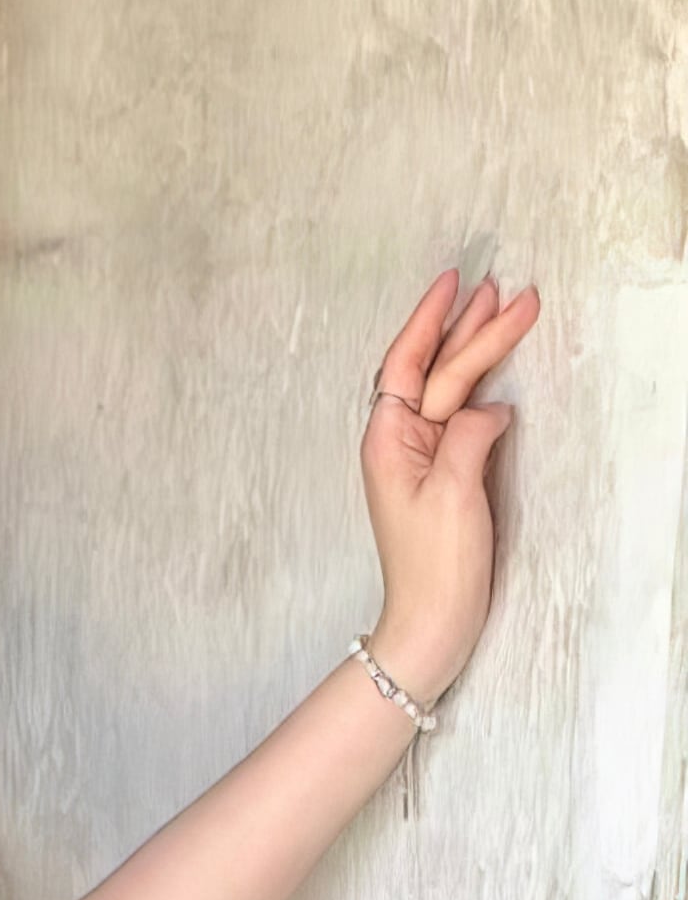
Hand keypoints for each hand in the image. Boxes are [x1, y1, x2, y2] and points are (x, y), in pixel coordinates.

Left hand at [360, 266, 538, 702]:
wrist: (434, 618)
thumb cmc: (435, 563)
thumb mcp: (453, 489)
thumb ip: (467, 434)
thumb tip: (486, 407)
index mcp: (388, 442)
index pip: (406, 364)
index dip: (429, 320)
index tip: (453, 282)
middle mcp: (399, 445)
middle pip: (433, 371)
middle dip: (470, 328)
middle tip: (511, 289)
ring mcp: (422, 459)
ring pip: (449, 389)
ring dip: (477, 349)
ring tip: (508, 308)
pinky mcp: (444, 475)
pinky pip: (460, 415)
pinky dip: (481, 386)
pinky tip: (497, 374)